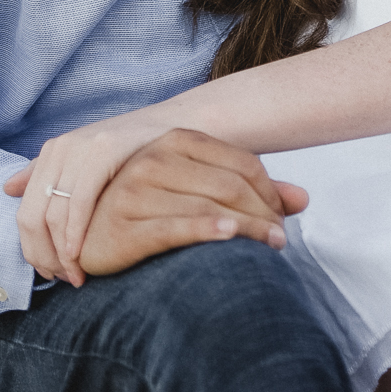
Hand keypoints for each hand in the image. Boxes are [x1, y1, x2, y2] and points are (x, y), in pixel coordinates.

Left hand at [4, 111, 167, 281]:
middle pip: (33, 217)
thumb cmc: (132, 150)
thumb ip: (45, 173)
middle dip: (45, 257)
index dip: (33, 251)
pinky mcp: (103, 150)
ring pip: (54, 214)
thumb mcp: (86, 160)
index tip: (51, 275)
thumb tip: (6, 188)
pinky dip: (76, 232)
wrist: (175, 124)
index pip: (26, 214)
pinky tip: (81, 254)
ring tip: (77, 275)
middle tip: (65, 279)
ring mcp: (80, 148)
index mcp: (52, 153)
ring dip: (62, 253)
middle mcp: (60, 148)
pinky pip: (79, 201)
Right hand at [48, 131, 307, 279]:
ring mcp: (135, 190)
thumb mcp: (199, 192)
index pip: (242, 163)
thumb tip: (305, 200)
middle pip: (231, 185)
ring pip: (210, 207)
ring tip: (270, 251)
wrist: (86, 237)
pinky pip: (175, 227)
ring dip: (249, 230)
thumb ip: (250, 193)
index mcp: (174, 141)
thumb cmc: (148, 213)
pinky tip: (230, 239)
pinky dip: (207, 232)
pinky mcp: (123, 225)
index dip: (271, 191)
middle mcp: (154, 159)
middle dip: (264, 214)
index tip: (283, 219)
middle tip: (281, 242)